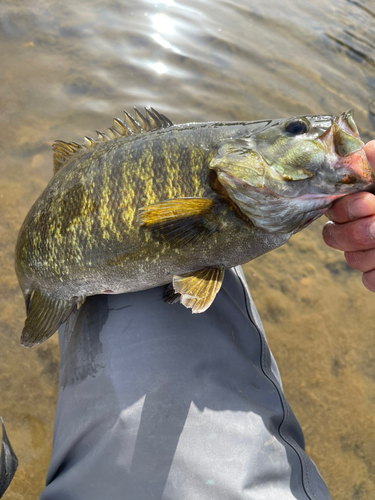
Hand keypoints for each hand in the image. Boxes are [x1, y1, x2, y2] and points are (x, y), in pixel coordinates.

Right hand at [322, 140, 374, 290]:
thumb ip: (373, 158)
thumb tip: (356, 149)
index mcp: (364, 202)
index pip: (334, 210)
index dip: (348, 210)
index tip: (370, 202)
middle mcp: (364, 226)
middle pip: (333, 238)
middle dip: (359, 232)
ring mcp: (371, 252)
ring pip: (352, 260)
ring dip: (373, 253)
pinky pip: (369, 282)